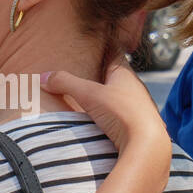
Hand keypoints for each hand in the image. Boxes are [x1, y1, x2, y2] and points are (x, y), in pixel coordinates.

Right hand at [41, 61, 169, 157]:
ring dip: (109, 99)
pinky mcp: (141, 126)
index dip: (103, 49)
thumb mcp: (89, 95)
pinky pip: (125, 116)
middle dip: (102, 77)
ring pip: (122, 97)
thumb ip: (66, 83)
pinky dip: (115, 116)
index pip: (114, 55)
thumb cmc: (122, 113)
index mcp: (126, 75)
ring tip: (93, 102)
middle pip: (117, 77)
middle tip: (86, 76)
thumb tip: (44, 77)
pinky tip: (105, 123)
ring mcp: (140, 108)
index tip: (94, 46)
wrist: (148, 145)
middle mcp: (136, 89)